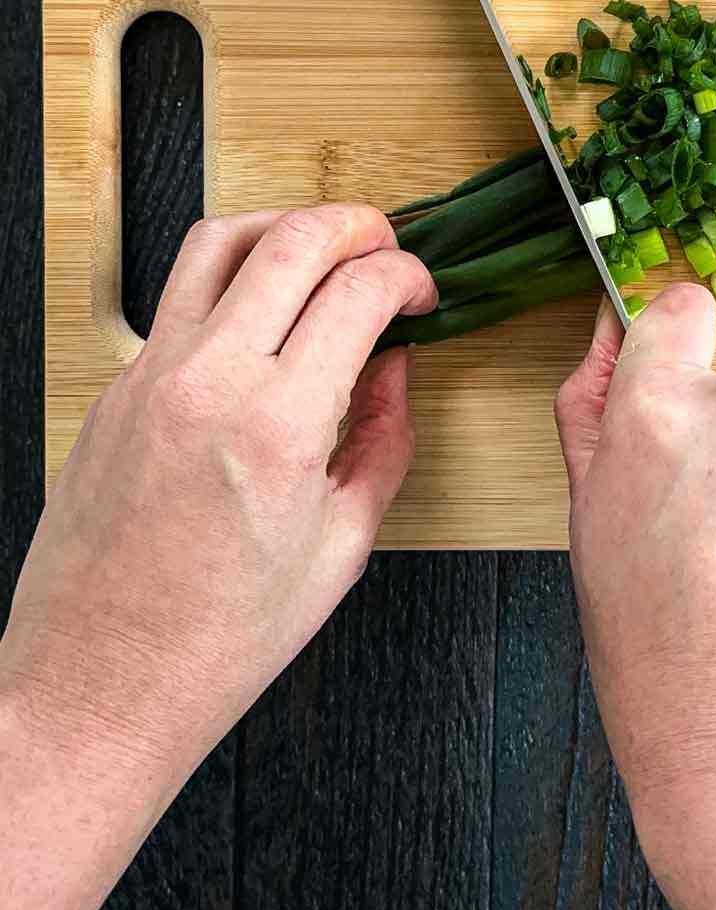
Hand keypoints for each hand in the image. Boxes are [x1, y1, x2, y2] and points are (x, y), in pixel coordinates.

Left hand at [0, 205, 434, 783]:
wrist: (100, 682)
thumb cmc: (218, 639)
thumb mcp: (340, 548)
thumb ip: (382, 443)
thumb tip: (394, 371)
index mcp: (277, 427)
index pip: (357, 292)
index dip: (406, 276)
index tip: (421, 294)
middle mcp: (207, 381)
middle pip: (292, 241)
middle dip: (356, 227)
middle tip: (386, 248)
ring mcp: (150, 376)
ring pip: (219, 242)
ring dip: (284, 229)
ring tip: (322, 253)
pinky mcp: (116, 388)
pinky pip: (179, 299)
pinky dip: (233, 284)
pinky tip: (263, 321)